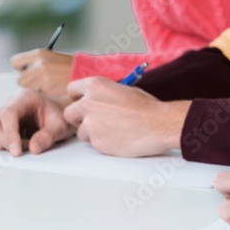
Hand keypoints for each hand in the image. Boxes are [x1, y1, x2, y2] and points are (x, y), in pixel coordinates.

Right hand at [0, 88, 73, 154]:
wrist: (58, 114)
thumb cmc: (59, 117)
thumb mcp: (61, 126)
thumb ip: (49, 136)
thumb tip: (33, 148)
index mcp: (25, 97)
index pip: (8, 113)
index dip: (9, 134)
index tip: (17, 151)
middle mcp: (9, 102)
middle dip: (6, 143)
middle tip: (26, 148)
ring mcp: (0, 112)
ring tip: (17, 146)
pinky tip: (6, 145)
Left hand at [11, 49, 73, 95]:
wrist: (82, 71)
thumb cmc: (64, 65)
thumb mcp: (48, 57)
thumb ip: (33, 63)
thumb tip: (20, 72)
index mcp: (38, 54)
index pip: (14, 62)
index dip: (19, 68)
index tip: (25, 70)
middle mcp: (39, 64)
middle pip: (20, 80)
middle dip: (27, 82)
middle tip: (38, 79)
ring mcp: (43, 77)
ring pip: (28, 88)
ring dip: (36, 88)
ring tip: (47, 82)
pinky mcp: (48, 88)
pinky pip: (39, 93)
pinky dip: (44, 91)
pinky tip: (53, 86)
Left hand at [63, 77, 187, 156]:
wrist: (159, 125)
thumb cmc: (147, 107)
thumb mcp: (124, 90)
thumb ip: (104, 94)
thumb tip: (96, 99)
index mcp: (96, 85)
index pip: (71, 89)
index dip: (78, 97)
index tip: (84, 102)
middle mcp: (88, 103)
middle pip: (69, 113)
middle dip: (80, 118)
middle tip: (96, 120)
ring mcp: (90, 124)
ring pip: (80, 132)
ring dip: (92, 132)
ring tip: (113, 130)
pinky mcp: (96, 142)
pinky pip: (93, 144)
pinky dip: (103, 142)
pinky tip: (119, 137)